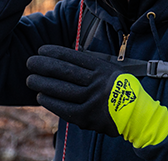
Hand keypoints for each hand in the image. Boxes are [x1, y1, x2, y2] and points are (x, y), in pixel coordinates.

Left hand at [26, 45, 167, 147]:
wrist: (137, 115)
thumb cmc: (121, 89)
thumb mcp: (111, 70)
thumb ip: (92, 64)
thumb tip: (67, 56)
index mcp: (103, 68)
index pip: (74, 57)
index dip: (55, 52)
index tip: (42, 50)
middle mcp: (97, 82)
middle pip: (65, 72)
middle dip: (44, 66)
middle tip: (30, 62)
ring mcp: (92, 100)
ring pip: (62, 89)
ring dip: (43, 83)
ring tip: (31, 79)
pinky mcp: (88, 117)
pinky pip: (64, 108)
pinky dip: (51, 102)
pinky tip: (41, 97)